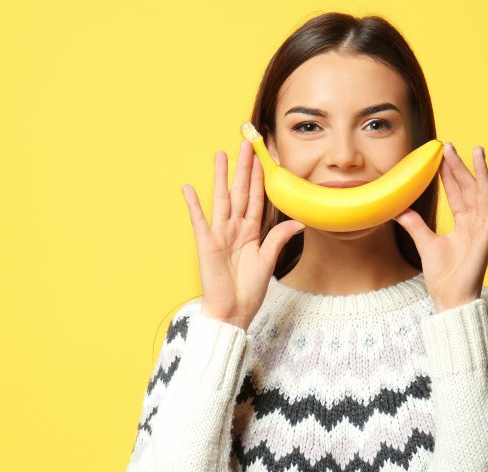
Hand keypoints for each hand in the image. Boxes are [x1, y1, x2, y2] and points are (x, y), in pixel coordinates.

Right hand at [181, 139, 304, 329]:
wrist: (232, 311)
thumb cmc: (248, 290)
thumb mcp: (268, 261)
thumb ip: (279, 239)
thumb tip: (299, 222)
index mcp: (251, 231)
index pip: (256, 198)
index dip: (260, 178)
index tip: (263, 158)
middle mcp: (235, 228)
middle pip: (239, 191)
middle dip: (243, 168)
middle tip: (245, 144)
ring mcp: (220, 234)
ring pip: (221, 199)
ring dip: (221, 177)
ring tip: (220, 155)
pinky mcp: (206, 244)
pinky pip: (199, 220)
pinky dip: (194, 204)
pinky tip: (188, 187)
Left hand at [392, 143, 487, 312]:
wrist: (449, 299)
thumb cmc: (443, 276)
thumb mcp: (425, 243)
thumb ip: (415, 224)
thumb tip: (398, 208)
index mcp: (462, 224)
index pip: (456, 192)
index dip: (449, 173)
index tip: (442, 154)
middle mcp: (474, 224)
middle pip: (469, 188)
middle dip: (461, 166)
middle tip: (451, 146)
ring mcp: (482, 231)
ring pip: (483, 196)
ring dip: (482, 174)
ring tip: (479, 152)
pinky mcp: (486, 241)